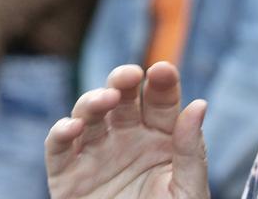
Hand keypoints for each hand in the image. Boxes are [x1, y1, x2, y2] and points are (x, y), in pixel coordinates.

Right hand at [46, 63, 208, 198]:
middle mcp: (125, 139)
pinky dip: (60, 133)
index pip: (160, 101)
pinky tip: (71, 127)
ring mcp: (94, 154)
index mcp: (159, 139)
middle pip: (121, 99)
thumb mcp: (189, 191)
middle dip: (123, 81)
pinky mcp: (67, 174)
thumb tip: (199, 104)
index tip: (163, 70)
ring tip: (105, 99)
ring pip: (88, 114)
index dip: (161, 82)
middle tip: (130, 74)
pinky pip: (58, 147)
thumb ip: (192, 150)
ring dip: (93, 101)